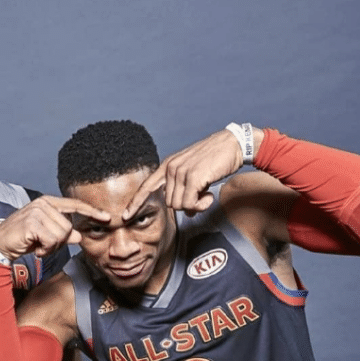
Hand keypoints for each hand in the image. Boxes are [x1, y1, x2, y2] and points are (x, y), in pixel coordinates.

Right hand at [0, 195, 109, 259]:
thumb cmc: (22, 239)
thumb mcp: (46, 235)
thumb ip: (63, 234)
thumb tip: (79, 236)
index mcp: (47, 202)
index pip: (74, 205)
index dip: (91, 212)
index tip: (107, 217)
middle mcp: (43, 204)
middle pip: (68, 227)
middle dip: (58, 242)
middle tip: (43, 245)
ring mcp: (37, 212)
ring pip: (62, 235)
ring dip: (51, 247)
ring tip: (38, 246)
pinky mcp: (32, 223)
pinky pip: (52, 241)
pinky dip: (45, 250)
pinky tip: (35, 248)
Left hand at [123, 128, 246, 219]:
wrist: (233, 144)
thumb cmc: (216, 159)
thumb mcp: (195, 174)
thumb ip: (187, 191)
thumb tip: (189, 213)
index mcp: (168, 165)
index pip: (146, 186)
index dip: (135, 203)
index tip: (125, 216)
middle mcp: (171, 167)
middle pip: (169, 203)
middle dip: (186, 205)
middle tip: (202, 197)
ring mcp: (180, 172)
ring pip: (179, 205)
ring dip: (196, 205)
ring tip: (207, 193)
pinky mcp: (193, 177)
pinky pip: (190, 204)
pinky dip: (202, 205)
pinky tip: (210, 195)